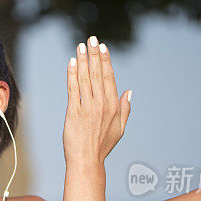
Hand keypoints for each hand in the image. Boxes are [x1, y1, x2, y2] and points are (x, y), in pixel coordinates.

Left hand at [64, 36, 130, 165]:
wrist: (86, 161)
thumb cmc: (102, 146)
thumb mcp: (120, 128)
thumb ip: (126, 108)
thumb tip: (130, 91)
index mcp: (114, 106)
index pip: (109, 77)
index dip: (105, 60)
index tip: (102, 47)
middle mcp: (102, 104)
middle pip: (97, 73)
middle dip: (94, 54)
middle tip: (90, 39)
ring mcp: (88, 107)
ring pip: (85, 78)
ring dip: (82, 60)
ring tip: (80, 46)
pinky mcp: (73, 112)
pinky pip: (73, 89)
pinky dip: (72, 74)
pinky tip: (71, 62)